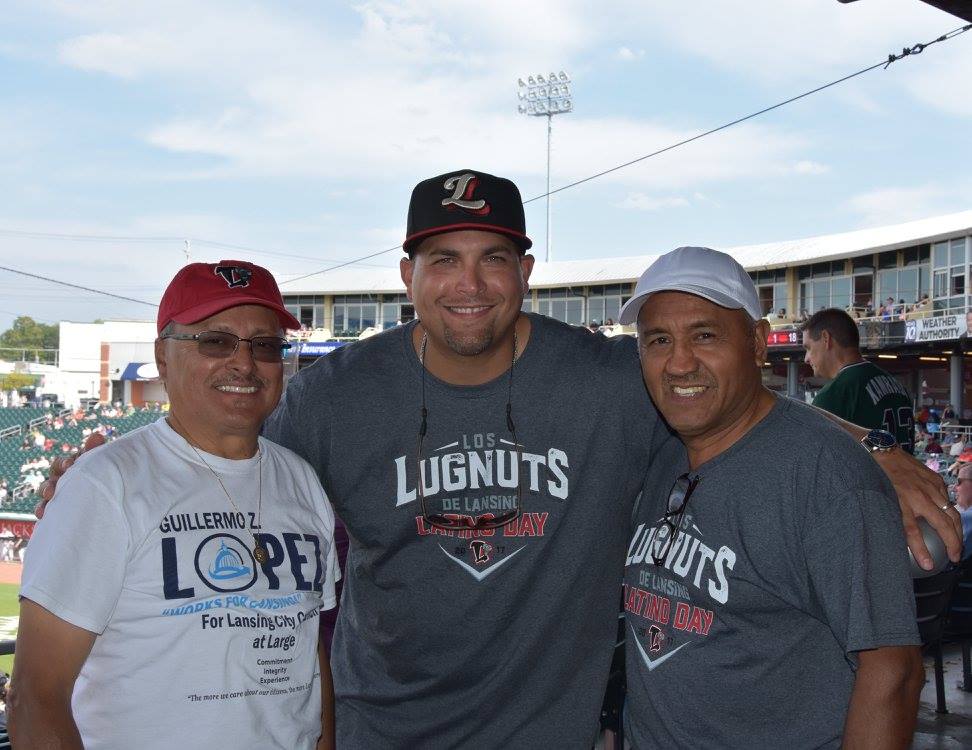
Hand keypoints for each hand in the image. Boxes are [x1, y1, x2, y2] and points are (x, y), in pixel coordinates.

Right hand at [34, 433, 106, 518]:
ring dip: (45, 497)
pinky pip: (45, 509)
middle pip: (50, 480)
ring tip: (48, 501)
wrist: (111, 497)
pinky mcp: (57, 508)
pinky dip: (41, 510)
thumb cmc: (102, 474)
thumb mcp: (100, 462)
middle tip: (52, 490)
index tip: (70, 466)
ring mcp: (58, 495)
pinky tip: (42, 514)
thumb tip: (96, 436)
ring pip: (46, 494)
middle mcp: (60, 480)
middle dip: (50, 484)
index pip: (62, 464)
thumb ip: (96, 451)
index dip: (64, 464)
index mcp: (70, 468)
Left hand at [872, 447, 962, 569]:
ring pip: (951, 513)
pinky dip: (951, 512)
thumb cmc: (875, 477)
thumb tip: (887, 539)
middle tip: (954, 557)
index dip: (921, 550)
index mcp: (900, 502)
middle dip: (953, 543)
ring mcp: (930, 486)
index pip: (912, 532)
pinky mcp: (935, 479)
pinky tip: (950, 521)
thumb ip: (886, 518)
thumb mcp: (876, 499)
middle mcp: (918, 495)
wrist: (881, 451)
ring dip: (957, 530)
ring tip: (958, 543)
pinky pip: (947, 499)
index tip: (928, 565)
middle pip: (943, 524)